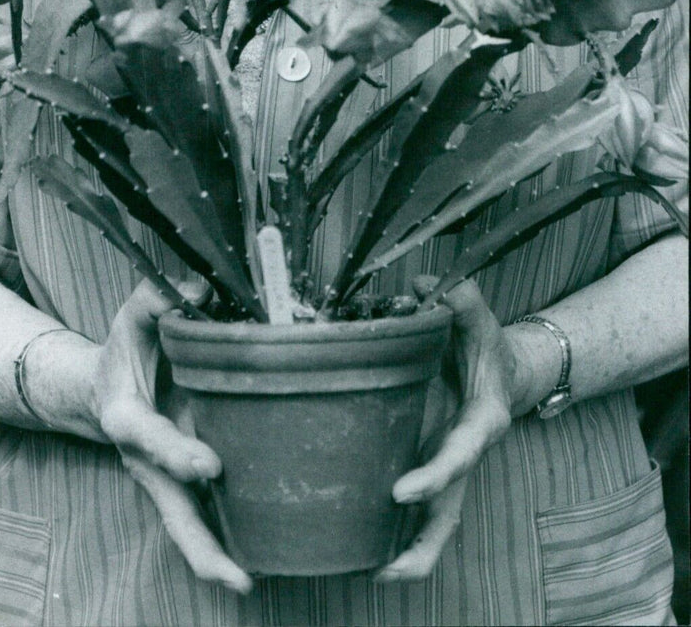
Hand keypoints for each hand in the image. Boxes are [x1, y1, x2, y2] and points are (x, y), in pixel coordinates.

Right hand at [93, 279, 251, 594]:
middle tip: (237, 573)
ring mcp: (167, 479)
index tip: (211, 466)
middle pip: (171, 511)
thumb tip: (197, 290)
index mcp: (127, 417)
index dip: (177, 453)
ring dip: (215, 557)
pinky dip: (231, 540)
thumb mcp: (135, 315)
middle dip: (201, 543)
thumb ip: (158, 298)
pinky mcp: (187, 482)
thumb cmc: (129, 347)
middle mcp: (146, 459)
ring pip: (188, 527)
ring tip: (248, 583)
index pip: (150, 438)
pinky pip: (208, 516)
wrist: (107, 385)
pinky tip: (264, 558)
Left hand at [377, 278, 516, 582]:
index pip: (459, 456)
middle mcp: (465, 454)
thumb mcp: (478, 317)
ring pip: (435, 528)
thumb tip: (426, 287)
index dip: (433, 476)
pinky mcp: (431, 473)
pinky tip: (362, 551)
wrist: (498, 367)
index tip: (400, 493)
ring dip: (408, 556)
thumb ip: (461, 301)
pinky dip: (396, 537)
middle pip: (450, 514)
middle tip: (386, 567)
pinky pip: (417, 515)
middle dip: (422, 545)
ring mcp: (447, 470)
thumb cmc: (483, 343)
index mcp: (481, 422)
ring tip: (370, 574)